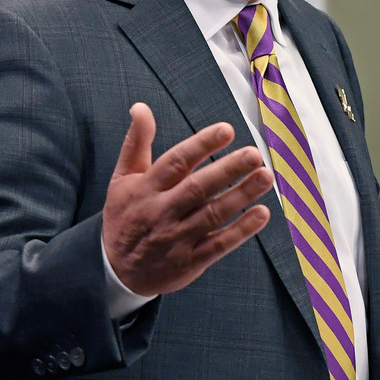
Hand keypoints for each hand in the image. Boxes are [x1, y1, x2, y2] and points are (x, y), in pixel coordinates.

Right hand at [102, 102, 273, 296]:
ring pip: (212, 215)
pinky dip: (241, 231)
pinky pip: (219, 245)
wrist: (114, 271)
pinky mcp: (190, 262)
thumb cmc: (125, 216)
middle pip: (198, 188)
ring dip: (241, 195)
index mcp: (146, 188)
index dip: (202, 145)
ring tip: (265, 176)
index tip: (226, 130)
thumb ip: (136, 142)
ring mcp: (176, 238)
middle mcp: (161, 212)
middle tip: (254, 153)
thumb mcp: (122, 178)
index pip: (176, 162)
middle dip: (228, 170)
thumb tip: (140, 107)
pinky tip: (262, 214)